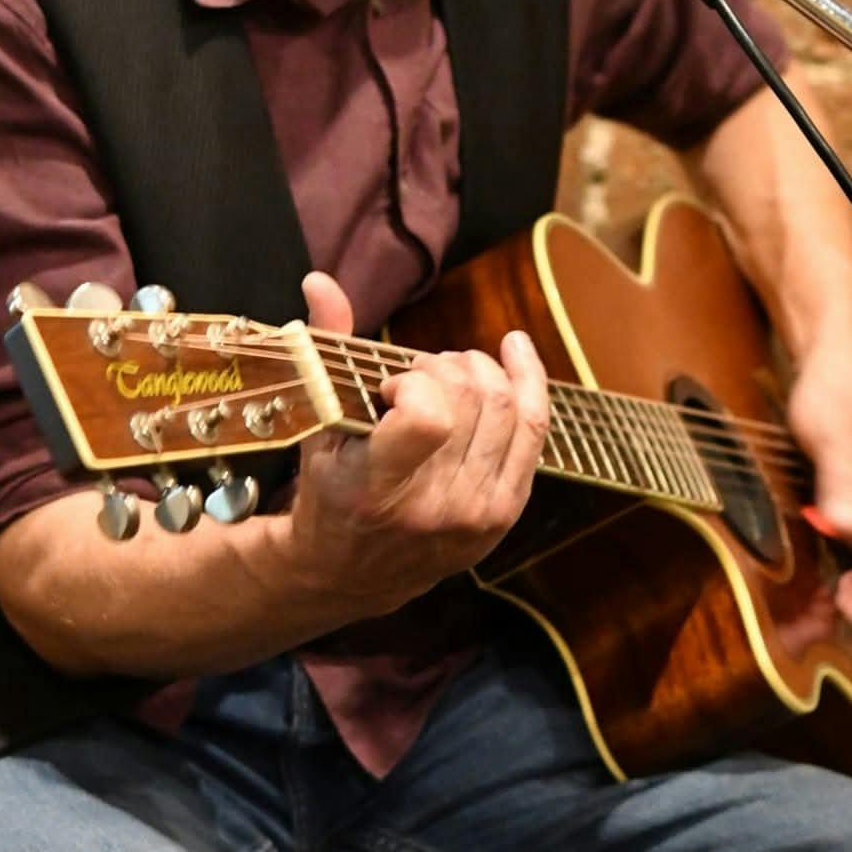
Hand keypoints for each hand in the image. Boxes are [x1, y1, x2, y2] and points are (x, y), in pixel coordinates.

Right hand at [291, 270, 549, 613]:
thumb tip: (320, 278)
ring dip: (477, 371)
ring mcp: (478, 515)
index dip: (416, 383)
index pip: (430, 417)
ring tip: (447, 375)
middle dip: (444, 367)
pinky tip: (514, 351)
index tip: (390, 388)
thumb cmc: (329, 489)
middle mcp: (437, 509)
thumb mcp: (318, 426)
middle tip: (416, 376)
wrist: (352, 572)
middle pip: (473, 400)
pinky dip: (528, 380)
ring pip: (506, 407)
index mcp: (380, 490)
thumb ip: (325, 349)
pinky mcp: (505, 513)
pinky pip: (534, 429)